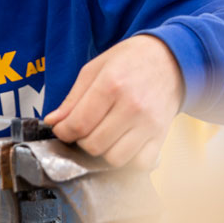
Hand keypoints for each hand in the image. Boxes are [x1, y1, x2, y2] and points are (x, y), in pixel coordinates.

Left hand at [43, 35, 182, 168]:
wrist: (170, 59)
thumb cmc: (129, 61)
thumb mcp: (94, 69)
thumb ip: (72, 98)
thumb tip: (53, 121)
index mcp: (111, 85)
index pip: (78, 124)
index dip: (63, 132)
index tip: (62, 129)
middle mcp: (132, 107)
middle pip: (94, 144)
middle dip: (81, 141)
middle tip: (84, 129)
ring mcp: (149, 124)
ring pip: (115, 158)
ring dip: (102, 152)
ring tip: (102, 136)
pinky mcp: (162, 135)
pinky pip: (140, 163)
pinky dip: (128, 160)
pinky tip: (121, 144)